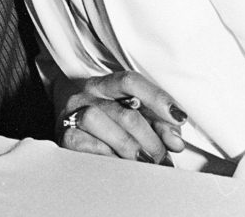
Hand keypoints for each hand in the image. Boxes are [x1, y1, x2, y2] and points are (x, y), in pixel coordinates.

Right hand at [57, 71, 186, 163]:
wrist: (74, 130)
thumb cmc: (112, 125)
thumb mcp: (137, 118)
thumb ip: (159, 126)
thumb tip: (175, 141)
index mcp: (107, 84)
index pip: (131, 81)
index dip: (157, 98)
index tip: (179, 118)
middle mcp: (89, 94)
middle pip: (124, 112)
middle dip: (150, 139)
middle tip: (162, 157)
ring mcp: (73, 113)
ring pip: (98, 121)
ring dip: (128, 147)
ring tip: (143, 162)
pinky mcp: (65, 136)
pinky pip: (85, 144)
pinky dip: (107, 156)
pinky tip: (120, 164)